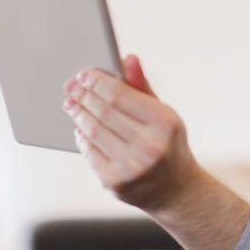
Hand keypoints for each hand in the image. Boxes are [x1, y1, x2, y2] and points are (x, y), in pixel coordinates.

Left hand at [62, 54, 198, 210]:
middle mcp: (150, 145)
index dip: (98, 82)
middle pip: (103, 112)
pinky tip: (81, 128)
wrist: (177, 190)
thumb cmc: (168, 145)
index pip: (120, 95)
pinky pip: (89, 152)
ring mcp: (131, 166)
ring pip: (92, 131)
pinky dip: (82, 138)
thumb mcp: (164, 115)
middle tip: (71, 87)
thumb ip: (142, 87)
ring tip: (72, 104)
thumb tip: (128, 58)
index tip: (84, 75)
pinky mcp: (115, 182)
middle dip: (83, 96)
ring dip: (78, 115)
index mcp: (165, 123)